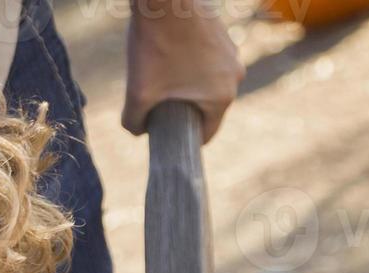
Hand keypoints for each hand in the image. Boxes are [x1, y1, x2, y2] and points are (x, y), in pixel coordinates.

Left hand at [122, 0, 245, 143]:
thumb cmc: (154, 46)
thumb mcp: (137, 93)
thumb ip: (134, 123)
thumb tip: (139, 132)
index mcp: (222, 97)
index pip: (206, 133)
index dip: (183, 141)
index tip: (165, 138)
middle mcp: (235, 76)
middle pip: (205, 108)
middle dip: (181, 111)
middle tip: (155, 107)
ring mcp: (231, 54)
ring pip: (206, 84)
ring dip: (185, 87)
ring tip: (158, 79)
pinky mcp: (223, 36)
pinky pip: (206, 63)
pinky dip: (188, 66)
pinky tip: (166, 57)